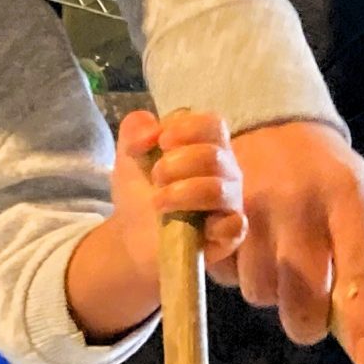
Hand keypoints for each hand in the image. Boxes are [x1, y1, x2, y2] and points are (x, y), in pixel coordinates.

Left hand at [110, 110, 246, 280]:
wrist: (131, 239)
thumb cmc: (140, 193)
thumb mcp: (129, 156)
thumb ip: (134, 130)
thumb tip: (149, 124)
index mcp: (209, 146)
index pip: (213, 124)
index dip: (184, 128)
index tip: (160, 142)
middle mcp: (226, 172)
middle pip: (212, 155)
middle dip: (175, 164)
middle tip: (155, 178)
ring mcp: (230, 204)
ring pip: (217, 189)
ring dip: (181, 193)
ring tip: (159, 202)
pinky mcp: (228, 236)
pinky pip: (234, 226)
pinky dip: (215, 225)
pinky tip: (193, 227)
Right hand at [228, 117, 363, 363]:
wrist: (269, 121)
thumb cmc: (323, 176)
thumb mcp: (355, 199)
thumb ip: (361, 261)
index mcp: (349, 195)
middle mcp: (299, 202)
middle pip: (302, 300)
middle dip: (305, 319)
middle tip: (308, 309)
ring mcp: (250, 207)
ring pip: (260, 293)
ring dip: (270, 290)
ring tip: (277, 253)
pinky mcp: (211, 213)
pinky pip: (226, 275)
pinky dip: (238, 272)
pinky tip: (248, 245)